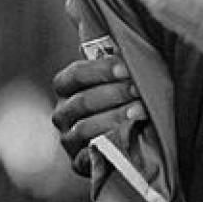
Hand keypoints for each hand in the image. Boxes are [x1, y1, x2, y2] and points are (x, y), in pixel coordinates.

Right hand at [51, 54, 143, 173]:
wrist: (129, 140)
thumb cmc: (125, 99)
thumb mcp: (119, 78)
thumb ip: (116, 61)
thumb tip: (115, 37)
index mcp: (67, 89)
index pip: (74, 75)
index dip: (100, 70)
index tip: (126, 68)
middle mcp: (62, 114)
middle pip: (82, 101)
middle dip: (114, 94)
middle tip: (138, 90)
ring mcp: (68, 140)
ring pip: (85, 128)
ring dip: (114, 118)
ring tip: (140, 111)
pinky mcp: (78, 164)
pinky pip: (87, 158)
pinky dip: (106, 148)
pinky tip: (126, 138)